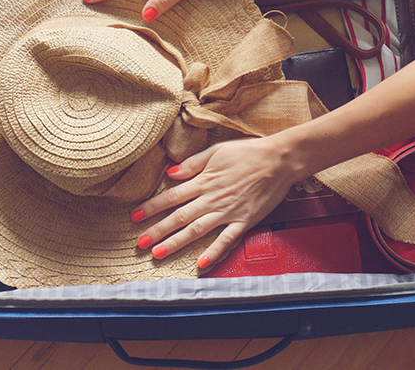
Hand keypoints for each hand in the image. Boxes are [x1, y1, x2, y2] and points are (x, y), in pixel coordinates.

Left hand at [130, 136, 301, 268]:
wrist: (279, 160)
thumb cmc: (248, 152)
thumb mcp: (216, 150)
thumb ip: (193, 164)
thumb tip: (170, 173)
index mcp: (204, 181)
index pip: (172, 196)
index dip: (151, 207)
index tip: (135, 216)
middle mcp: (212, 198)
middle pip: (179, 216)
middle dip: (157, 230)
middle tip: (139, 243)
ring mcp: (228, 211)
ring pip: (197, 230)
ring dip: (176, 242)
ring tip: (158, 253)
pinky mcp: (244, 221)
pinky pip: (227, 239)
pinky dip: (213, 251)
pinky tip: (201, 263)